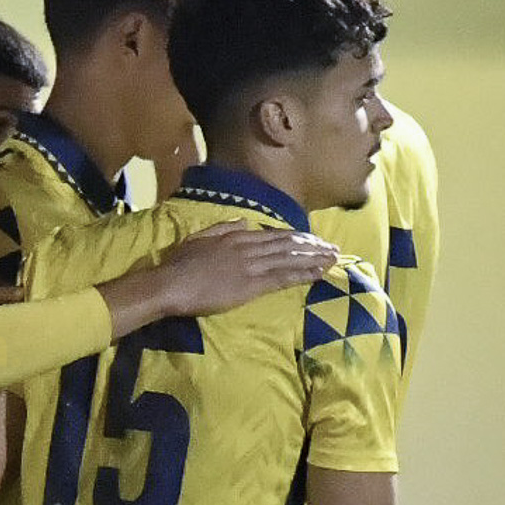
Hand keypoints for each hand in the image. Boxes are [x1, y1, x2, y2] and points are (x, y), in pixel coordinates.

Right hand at [132, 221, 336, 316]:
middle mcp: (249, 246)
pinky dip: (303, 274)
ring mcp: (252, 265)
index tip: (313, 239)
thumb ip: (223, 227)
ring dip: (314, 258)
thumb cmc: (179, 264)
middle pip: (288, 244)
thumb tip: (244, 220)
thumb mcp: (200, 238)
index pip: (274, 235)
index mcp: (236, 235)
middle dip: (313, 246)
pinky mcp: (252, 284)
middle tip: (333, 248)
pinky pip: (283, 277)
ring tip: (333, 259)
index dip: (296, 237)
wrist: (171, 283)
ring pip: (290, 258)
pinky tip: (319, 273)